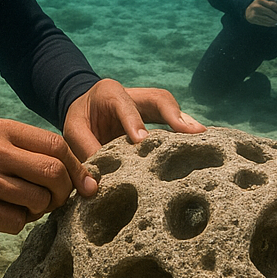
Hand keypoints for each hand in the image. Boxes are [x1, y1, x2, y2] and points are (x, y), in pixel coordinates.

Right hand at [0, 119, 96, 242]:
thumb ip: (32, 154)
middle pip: (53, 171)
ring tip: (23, 208)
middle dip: (62, 192)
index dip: (76, 167)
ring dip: (39, 211)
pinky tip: (2, 217)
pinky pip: (18, 222)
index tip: (82, 184)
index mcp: (1, 130)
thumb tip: (83, 176)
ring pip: (39, 200)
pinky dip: (18, 224)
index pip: (56, 144)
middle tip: (53, 202)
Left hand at [63, 78, 204, 160]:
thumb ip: (85, 151)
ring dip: (186, 123)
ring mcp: (148, 104)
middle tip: (193, 133)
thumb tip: (95, 185)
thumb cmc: (80, 118)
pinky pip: (174, 121)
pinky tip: (200, 146)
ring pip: (170, 108)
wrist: (85, 105)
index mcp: (109, 92)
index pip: (125, 106)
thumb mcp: (73, 131)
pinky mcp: (157, 116)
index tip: (142, 141)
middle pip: (158, 99)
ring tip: (204, 139)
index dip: (134, 123)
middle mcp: (134, 94)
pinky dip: (185, 132)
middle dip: (175, 115)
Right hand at [245, 0, 276, 26]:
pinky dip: (271, 23)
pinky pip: (265, 22)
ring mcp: (255, 11)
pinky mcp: (254, 17)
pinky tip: (273, 23)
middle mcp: (258, 3)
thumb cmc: (261, 5)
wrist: (248, 11)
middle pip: (272, 11)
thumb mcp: (267, 0)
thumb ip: (275, 1)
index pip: (274, 4)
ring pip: (269, 18)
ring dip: (276, 21)